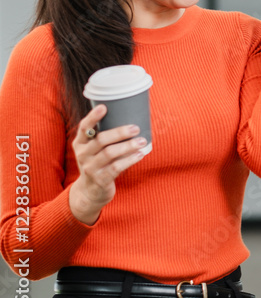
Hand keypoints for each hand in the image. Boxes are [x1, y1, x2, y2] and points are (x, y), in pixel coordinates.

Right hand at [68, 105, 148, 224]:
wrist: (90, 191)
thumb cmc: (98, 163)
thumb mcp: (94, 150)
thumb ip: (104, 136)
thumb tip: (130, 115)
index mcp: (80, 143)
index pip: (84, 127)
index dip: (93, 117)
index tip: (104, 107)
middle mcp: (83, 154)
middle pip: (101, 140)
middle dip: (119, 133)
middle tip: (136, 128)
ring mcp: (90, 168)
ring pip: (109, 153)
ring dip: (128, 146)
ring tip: (142, 140)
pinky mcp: (100, 179)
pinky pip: (116, 167)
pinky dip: (130, 160)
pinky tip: (140, 154)